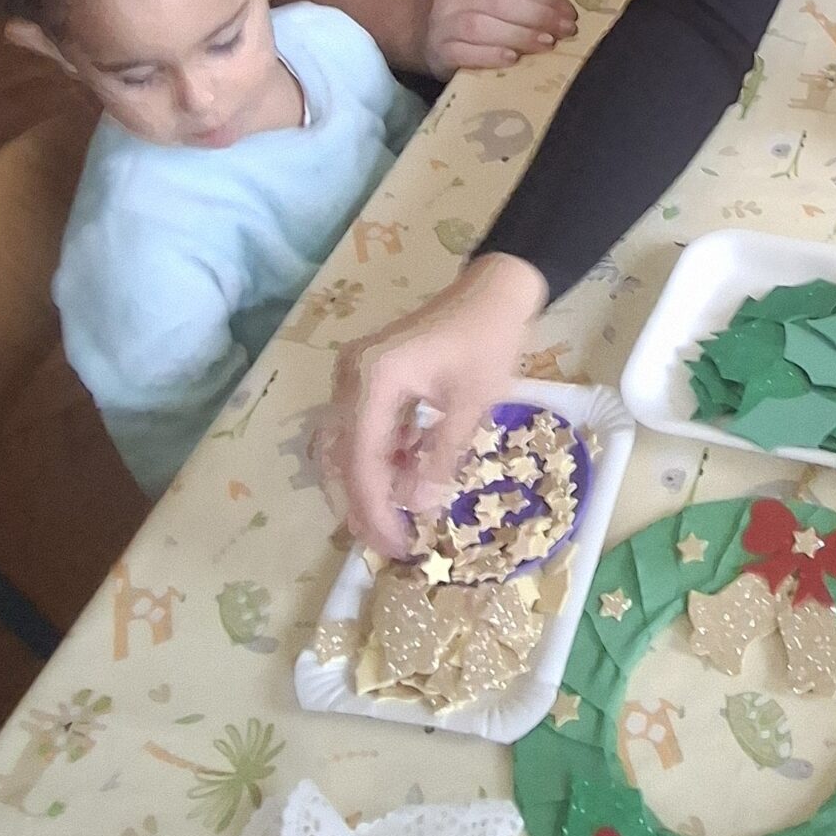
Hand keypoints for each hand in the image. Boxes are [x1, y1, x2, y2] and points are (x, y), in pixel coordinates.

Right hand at [331, 254, 547, 553]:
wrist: (493, 289)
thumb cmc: (488, 339)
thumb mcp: (472, 404)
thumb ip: (442, 457)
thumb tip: (419, 509)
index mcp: (373, 380)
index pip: (361, 461)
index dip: (375, 510)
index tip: (394, 546)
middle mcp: (350, 377)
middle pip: (342, 457)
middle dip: (364, 505)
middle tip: (390, 544)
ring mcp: (354, 374)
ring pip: (348, 446)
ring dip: (371, 485)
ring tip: (397, 522)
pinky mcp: (367, 376)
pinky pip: (362, 428)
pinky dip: (381, 458)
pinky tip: (406, 481)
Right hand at [419, 0, 577, 77]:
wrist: (430, 35)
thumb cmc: (475, 11)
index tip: (569, 14)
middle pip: (499, 1)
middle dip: (538, 16)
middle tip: (564, 32)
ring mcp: (443, 22)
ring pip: (481, 26)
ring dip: (518, 35)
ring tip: (546, 44)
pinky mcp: (438, 51)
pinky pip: (464, 53)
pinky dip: (490, 56)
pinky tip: (513, 59)